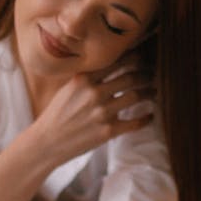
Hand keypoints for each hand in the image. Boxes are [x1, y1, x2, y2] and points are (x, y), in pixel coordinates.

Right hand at [34, 53, 155, 166]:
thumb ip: (87, 78)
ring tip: (152, 92)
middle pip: (130, 77)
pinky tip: (150, 115)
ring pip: (136, 96)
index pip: (116, 62)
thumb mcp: (67, 89)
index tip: (141, 58)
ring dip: (148, 93)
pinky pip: (135, 122)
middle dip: (145, 75)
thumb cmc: (56, 115)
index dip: (133, 58)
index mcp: (84, 79)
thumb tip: (108, 66)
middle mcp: (95, 93)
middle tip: (151, 75)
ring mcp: (103, 113)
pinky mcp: (108, 131)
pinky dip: (146, 118)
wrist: (47, 142)